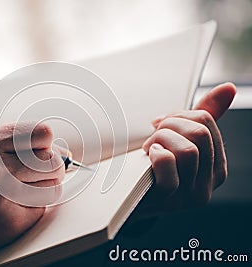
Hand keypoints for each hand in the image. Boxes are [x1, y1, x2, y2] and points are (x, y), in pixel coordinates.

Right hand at [0, 122, 66, 263]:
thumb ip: (19, 145)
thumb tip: (64, 153)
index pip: (42, 133)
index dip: (45, 142)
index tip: (41, 149)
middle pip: (52, 161)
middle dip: (50, 167)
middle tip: (36, 172)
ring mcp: (4, 196)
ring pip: (53, 186)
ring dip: (43, 188)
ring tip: (20, 189)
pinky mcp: (12, 221)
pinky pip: (43, 207)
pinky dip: (34, 206)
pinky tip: (13, 205)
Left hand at [135, 83, 235, 218]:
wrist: (126, 198)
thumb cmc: (154, 166)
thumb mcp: (180, 141)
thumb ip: (205, 116)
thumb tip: (228, 88)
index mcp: (216, 167)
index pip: (206, 122)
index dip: (179, 115)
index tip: (161, 123)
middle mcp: (208, 184)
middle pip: (199, 134)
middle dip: (169, 125)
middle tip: (154, 135)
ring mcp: (188, 195)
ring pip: (188, 150)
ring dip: (161, 140)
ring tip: (150, 148)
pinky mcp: (167, 199)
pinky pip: (168, 164)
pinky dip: (156, 153)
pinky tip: (149, 156)